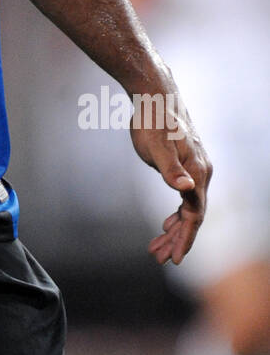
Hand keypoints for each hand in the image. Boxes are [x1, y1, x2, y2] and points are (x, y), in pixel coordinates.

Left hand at [129, 90, 211, 265]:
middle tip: (159, 258)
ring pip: (189, 208)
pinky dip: (175, 213)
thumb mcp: (156, 146)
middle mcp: (201, 173)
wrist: (155, 95)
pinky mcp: (186, 164)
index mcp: (197, 173)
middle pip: (193, 215)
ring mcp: (195, 168)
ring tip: (157, 247)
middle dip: (177, 239)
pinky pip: (185, 197)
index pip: (194, 215)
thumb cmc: (153, 120)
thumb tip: (186, 187)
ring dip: (175, 229)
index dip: (185, 239)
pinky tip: (165, 223)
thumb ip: (170, 169)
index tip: (174, 260)